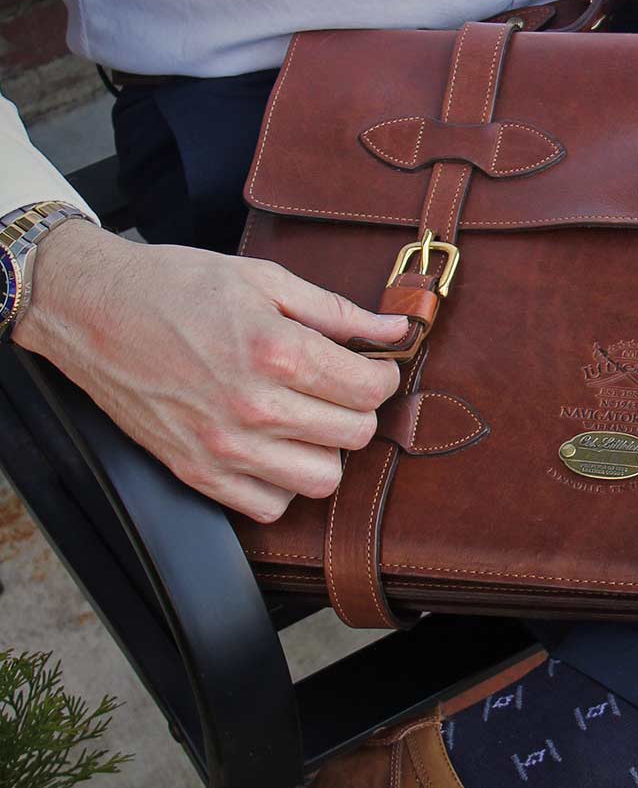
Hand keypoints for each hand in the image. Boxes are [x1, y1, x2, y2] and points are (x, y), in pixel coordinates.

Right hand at [15, 222, 407, 522]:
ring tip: (305, 418)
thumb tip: (396, 330)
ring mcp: (225, 448)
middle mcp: (256, 407)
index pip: (371, 390)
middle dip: (357, 408)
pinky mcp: (197, 473)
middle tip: (337, 387)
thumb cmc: (176, 286)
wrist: (91, 309)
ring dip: (324, 449)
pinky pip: (270, 506)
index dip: (382, 375)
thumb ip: (338, 311)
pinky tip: (273, 447)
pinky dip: (282, 482)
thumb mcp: (265, 281)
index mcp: (278, 352)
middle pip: (356, 435)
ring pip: (322, 479)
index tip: (371, 366)